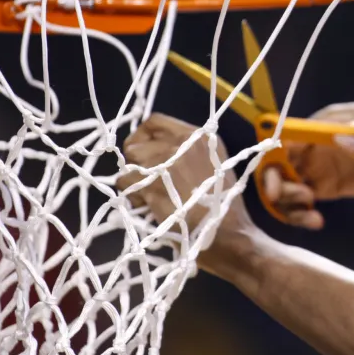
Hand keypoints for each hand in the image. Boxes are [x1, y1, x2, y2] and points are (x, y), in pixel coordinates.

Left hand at [116, 113, 253, 241]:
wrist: (227, 232)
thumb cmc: (221, 202)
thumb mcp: (213, 163)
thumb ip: (187, 150)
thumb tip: (154, 149)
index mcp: (197, 136)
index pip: (154, 122)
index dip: (141, 136)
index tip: (140, 152)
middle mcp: (180, 144)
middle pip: (136, 145)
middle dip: (136, 164)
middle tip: (145, 180)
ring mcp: (165, 164)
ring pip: (127, 166)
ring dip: (133, 182)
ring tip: (149, 196)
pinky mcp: (154, 186)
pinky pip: (126, 184)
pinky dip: (132, 197)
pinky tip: (148, 206)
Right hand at [267, 102, 353, 228]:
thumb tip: (339, 139)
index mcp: (326, 122)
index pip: (287, 135)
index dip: (275, 156)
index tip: (277, 180)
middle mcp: (314, 144)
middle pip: (278, 162)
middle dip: (277, 183)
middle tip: (301, 200)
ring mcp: (319, 166)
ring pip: (286, 184)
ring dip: (288, 202)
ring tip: (311, 216)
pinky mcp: (327, 186)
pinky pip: (302, 201)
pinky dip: (300, 213)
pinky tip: (316, 222)